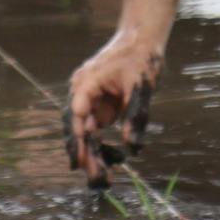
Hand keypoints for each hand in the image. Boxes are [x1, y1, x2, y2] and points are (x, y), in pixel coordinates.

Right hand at [62, 27, 161, 185]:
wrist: (143, 38)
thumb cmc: (140, 58)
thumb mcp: (141, 88)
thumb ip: (135, 117)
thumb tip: (132, 148)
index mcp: (86, 83)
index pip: (76, 116)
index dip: (77, 141)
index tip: (80, 163)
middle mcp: (82, 92)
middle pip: (77, 127)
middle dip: (84, 154)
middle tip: (96, 180)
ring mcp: (91, 99)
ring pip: (85, 131)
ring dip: (92, 153)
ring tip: (102, 179)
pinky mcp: (101, 105)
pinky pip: (96, 129)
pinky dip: (101, 145)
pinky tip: (111, 163)